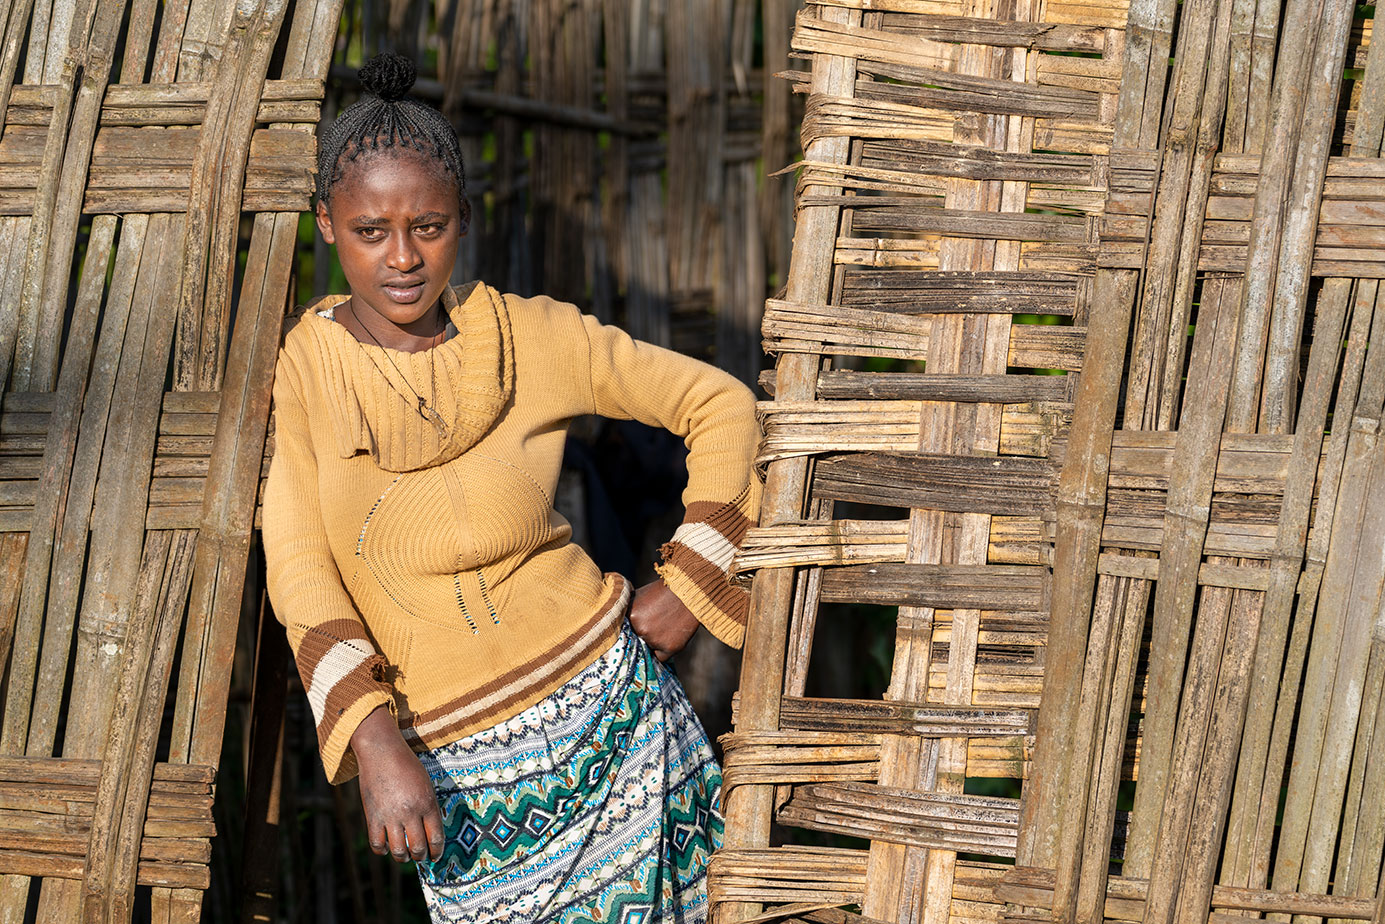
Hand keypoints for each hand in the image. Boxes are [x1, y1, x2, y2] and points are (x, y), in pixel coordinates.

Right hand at [351, 706, 444, 863]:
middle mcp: (410, 813)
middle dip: (421, 856)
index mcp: (427, 803)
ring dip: (404, 857)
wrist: (382, 752)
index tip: (435, 856)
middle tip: (420, 856)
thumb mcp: (426, 784)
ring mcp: (390, 816)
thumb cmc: (407, 765)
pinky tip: (387, 847)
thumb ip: (428, 807)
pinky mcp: (373, 816)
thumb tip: (429, 831)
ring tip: (405, 855)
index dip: (437, 851)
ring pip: (399, 851)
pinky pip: (377, 844)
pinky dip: (383, 850)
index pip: (436, 838)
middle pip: (418, 848)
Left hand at [628, 580, 699, 661]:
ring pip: (648, 649)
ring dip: (654, 643)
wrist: (689, 591)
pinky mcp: (669, 648)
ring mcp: (654, 639)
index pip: (623, 633)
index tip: (633, 631)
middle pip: (636, 642)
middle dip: (642, 637)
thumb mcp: (639, 596)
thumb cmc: (663, 592)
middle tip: (653, 626)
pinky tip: (670, 637)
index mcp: (630, 615)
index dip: (630, 632)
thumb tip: (619, 624)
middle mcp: (640, 629)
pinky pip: (660, 657)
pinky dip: (664, 651)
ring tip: (665, 627)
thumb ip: (629, 611)